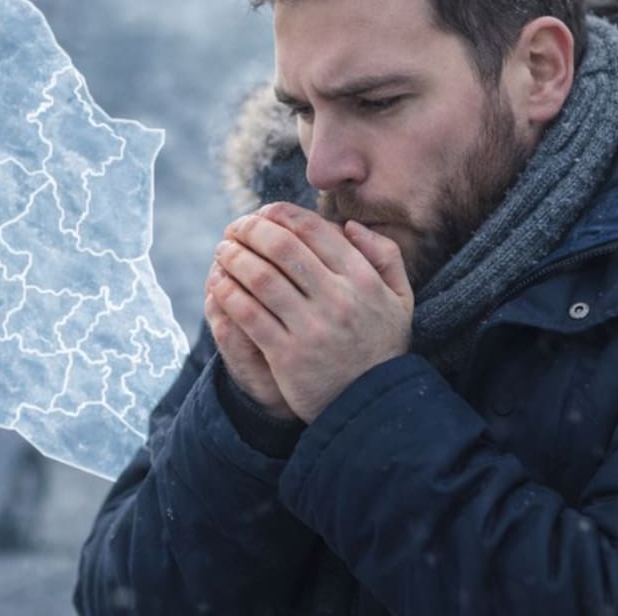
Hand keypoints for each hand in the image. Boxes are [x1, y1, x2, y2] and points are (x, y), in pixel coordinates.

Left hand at [207, 202, 413, 422]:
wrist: (373, 405)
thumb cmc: (383, 345)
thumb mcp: (400, 298)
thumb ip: (384, 255)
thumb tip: (348, 224)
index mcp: (362, 278)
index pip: (313, 229)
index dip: (280, 214)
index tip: (262, 213)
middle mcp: (338, 299)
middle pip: (281, 247)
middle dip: (250, 230)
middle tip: (234, 228)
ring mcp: (311, 328)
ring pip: (260, 278)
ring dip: (233, 258)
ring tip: (222, 251)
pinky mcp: (287, 356)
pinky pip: (248, 315)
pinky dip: (228, 294)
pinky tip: (218, 285)